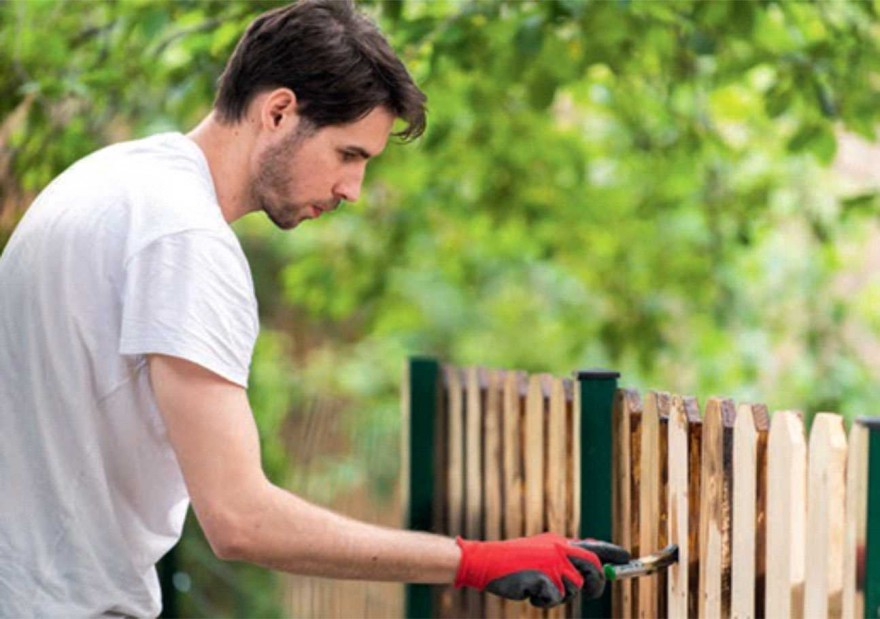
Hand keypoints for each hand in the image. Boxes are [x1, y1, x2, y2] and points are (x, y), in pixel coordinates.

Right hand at [454, 533, 630, 607]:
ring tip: (541, 588)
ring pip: (573, 588)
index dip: (613, 552)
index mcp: (560, 541)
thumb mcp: (542, 551)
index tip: (627, 558)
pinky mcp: (543, 578)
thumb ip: (564, 556)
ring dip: (560, 594)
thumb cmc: (515, 560)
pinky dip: (543, 601)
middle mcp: (559, 549)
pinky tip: (530, 593)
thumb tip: (591, 567)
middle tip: (592, 591)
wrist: (487, 561)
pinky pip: (554, 598)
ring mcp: (552, 564)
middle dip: (597, 583)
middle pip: (593, 568)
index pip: (593, 546)